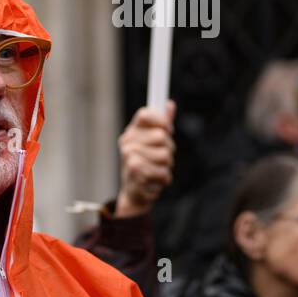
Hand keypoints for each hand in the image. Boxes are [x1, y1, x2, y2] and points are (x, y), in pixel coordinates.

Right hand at [114, 101, 175, 217]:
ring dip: (166, 166)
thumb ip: (162, 123)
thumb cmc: (146, 164)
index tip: (168, 129)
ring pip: (165, 155)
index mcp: (132, 131)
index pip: (145, 114)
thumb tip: (169, 104)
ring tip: (156, 170)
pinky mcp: (134, 170)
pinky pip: (163, 171)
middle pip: (162, 136)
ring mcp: (129, 155)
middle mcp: (127, 141)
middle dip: (168, 149)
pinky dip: (163, 178)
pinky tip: (154, 180)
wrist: (134, 193)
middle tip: (160, 158)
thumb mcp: (153, 143)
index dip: (161, 120)